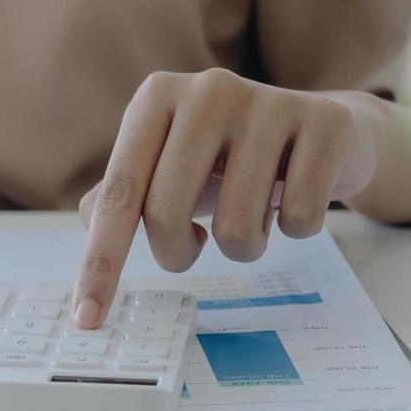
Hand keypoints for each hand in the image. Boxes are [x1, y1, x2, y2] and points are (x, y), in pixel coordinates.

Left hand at [72, 69, 380, 327]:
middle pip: (166, 214)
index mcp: (156, 98)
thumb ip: (121, 192)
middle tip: (192, 248)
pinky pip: (300, 219)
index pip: (118, 197)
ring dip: (242, 247)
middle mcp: (207, 90)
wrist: (322, 126)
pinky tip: (294, 199)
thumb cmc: (227, 155)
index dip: (101, 264)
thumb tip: (84, 217)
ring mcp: (270, 102)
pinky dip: (296, 229)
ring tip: (252, 217)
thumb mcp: (167, 165)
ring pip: (236, 226)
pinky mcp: (327, 123)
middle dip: (176, 254)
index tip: (88, 320)